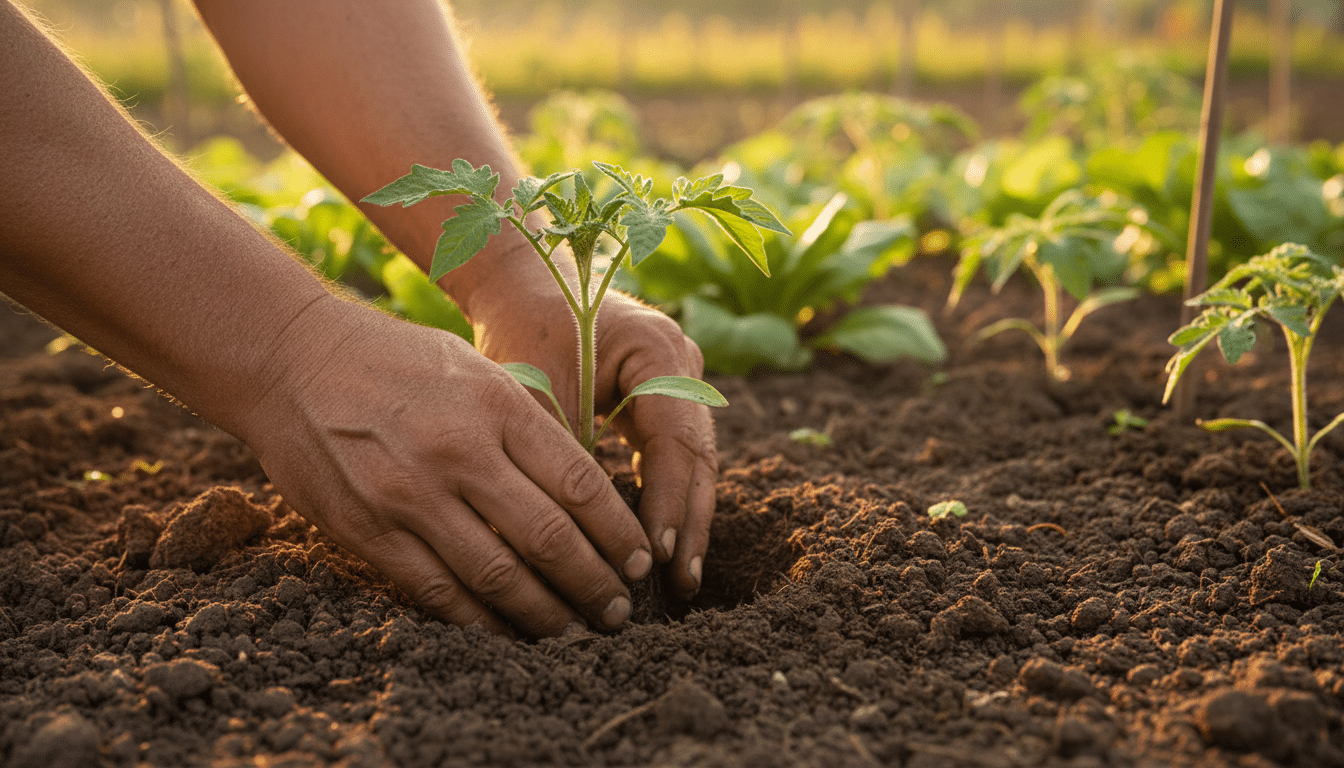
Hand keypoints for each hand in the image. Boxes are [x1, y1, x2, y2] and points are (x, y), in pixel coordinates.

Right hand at [238, 295, 653, 636]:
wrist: (291, 358)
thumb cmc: (397, 360)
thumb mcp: (476, 370)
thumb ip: (528, 426)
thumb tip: (587, 494)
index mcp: (497, 406)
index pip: (581, 485)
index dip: (619, 535)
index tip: (640, 562)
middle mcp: (459, 452)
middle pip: (549, 539)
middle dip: (595, 585)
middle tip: (618, 614)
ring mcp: (410, 496)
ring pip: (497, 577)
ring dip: (544, 615)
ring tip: (572, 632)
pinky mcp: (367, 530)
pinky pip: (436, 592)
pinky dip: (479, 621)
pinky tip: (506, 633)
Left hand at [470, 281, 716, 600]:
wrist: (522, 288)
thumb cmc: (524, 331)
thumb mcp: (537, 394)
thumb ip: (561, 457)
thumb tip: (567, 541)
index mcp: (660, 351)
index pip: (677, 441)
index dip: (669, 502)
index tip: (654, 557)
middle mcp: (683, 366)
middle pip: (697, 457)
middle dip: (688, 524)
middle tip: (679, 586)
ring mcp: (679, 383)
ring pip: (690, 463)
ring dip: (681, 521)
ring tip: (676, 583)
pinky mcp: (661, 402)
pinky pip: (672, 459)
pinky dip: (663, 501)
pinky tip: (657, 550)